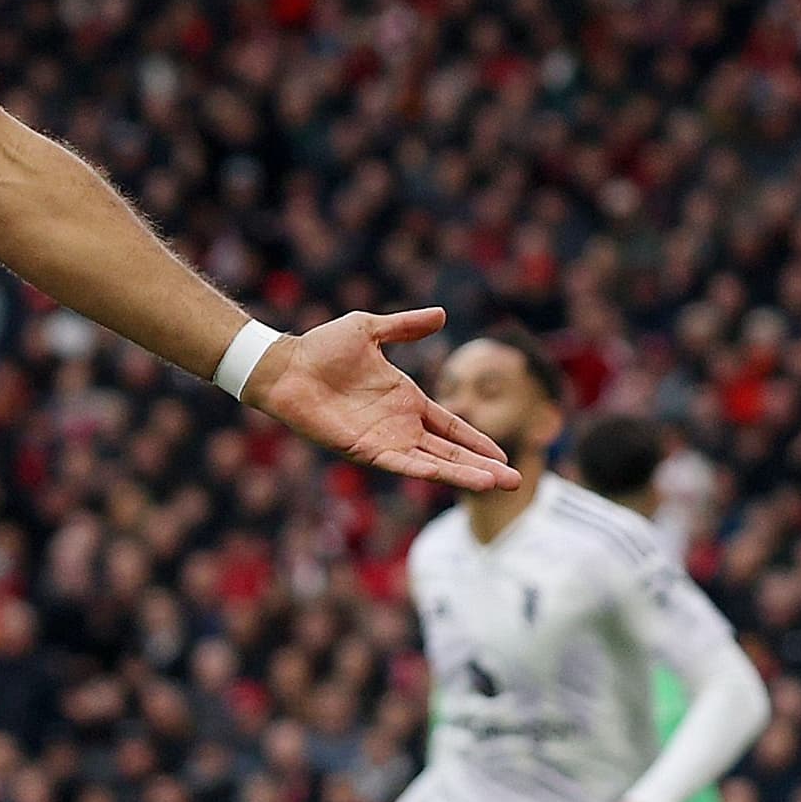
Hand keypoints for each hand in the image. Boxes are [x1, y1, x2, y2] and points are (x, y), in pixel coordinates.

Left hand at [246, 309, 517, 491]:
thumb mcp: (371, 329)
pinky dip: (427, 472)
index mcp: (406, 400)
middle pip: (449, 452)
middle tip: (515, 482)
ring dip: (463, 475)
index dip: (476, 441)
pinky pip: (401, 464)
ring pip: (432, 464)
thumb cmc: (321, 347)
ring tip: (495, 486)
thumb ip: (406, 326)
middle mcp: (399, 425)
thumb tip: (442, 315)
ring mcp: (383, 440)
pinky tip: (452, 479)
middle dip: (481, 467)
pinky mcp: (364, 449)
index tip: (504, 456)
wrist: (286, 365)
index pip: (451, 426)